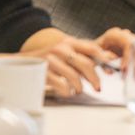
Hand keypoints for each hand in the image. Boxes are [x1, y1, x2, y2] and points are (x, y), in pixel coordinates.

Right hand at [18, 27, 132, 96]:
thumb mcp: (68, 51)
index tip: (111, 69)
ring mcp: (51, 60)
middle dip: (95, 78)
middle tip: (98, 88)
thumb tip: (111, 58)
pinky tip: (67, 92)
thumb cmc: (52, 58)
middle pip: (86, 64)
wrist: (23, 62)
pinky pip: (62, 85)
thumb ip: (86, 54)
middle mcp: (61, 49)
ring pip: (74, 77)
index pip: (92, 48)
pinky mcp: (43, 72)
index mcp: (70, 42)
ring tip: (79, 90)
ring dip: (80, 87)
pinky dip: (67, 91)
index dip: (104, 59)